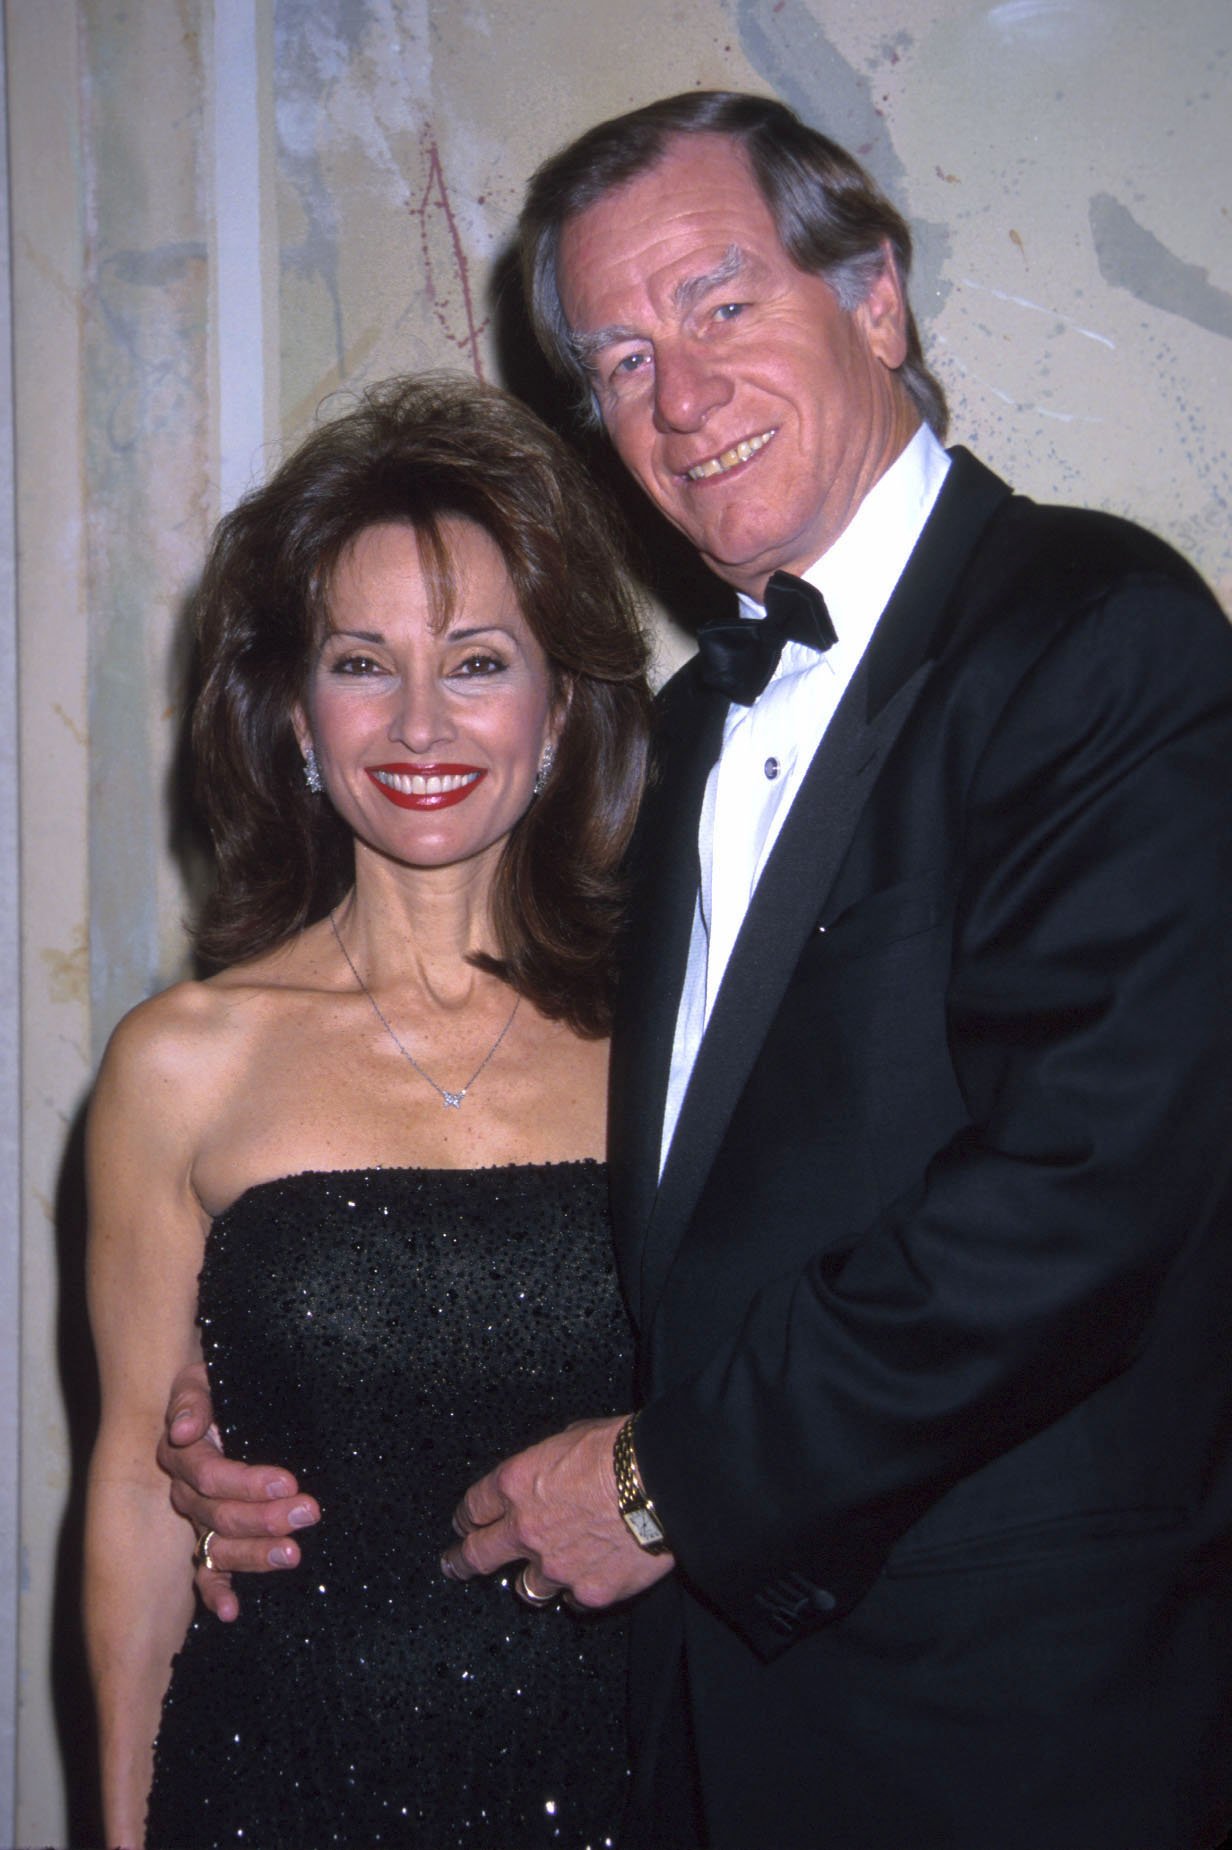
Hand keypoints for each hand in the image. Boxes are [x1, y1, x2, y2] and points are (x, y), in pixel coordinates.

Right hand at [157, 1361, 319, 1619]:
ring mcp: (197, 1520)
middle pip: (219, 1514)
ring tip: (292, 1555)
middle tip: (307, 1513)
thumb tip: (188, 1429)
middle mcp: (186, 1491)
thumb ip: (192, 1400)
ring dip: (254, 1554)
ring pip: (218, 1546)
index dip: (247, 1482)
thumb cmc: (217, 1386)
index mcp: (184, 1453)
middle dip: (264, 1517)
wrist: (213, 1399)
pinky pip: (205, 1572)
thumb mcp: (202, 1380)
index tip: (288, 1481)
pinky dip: (216, 1592)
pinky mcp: (209, 1540)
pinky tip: (232, 1612)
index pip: (210, 1474)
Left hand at [442, 1416, 674, 1607]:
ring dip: (534, 1578)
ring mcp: (555, 1567)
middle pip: (478, 1555)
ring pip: (527, 1588)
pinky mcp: (588, 1592)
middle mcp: (526, 1529)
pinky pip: (574, 1599)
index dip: (467, 1517)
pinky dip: (580, 1589)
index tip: (464, 1524)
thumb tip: (556, 1467)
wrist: (663, 1482)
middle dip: (461, 1561)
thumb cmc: (623, 1450)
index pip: (474, 1506)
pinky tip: (592, 1576)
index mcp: (517, 1484)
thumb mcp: (573, 1436)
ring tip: (545, 1572)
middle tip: (454, 1565)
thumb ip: (551, 1460)